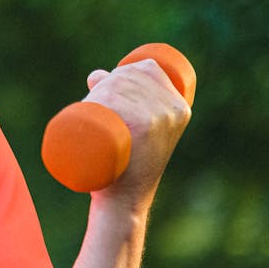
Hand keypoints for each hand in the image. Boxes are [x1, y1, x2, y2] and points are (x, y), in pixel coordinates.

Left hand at [83, 57, 191, 212]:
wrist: (124, 199)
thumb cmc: (126, 164)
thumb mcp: (135, 130)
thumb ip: (123, 99)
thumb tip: (96, 74)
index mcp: (180, 107)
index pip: (150, 68)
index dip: (124, 71)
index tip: (108, 88)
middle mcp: (173, 110)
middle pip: (129, 76)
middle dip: (104, 83)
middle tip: (91, 105)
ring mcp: (158, 118)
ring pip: (116, 86)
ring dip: (95, 93)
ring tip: (88, 112)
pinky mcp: (142, 127)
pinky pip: (115, 97)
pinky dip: (99, 96)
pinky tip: (92, 105)